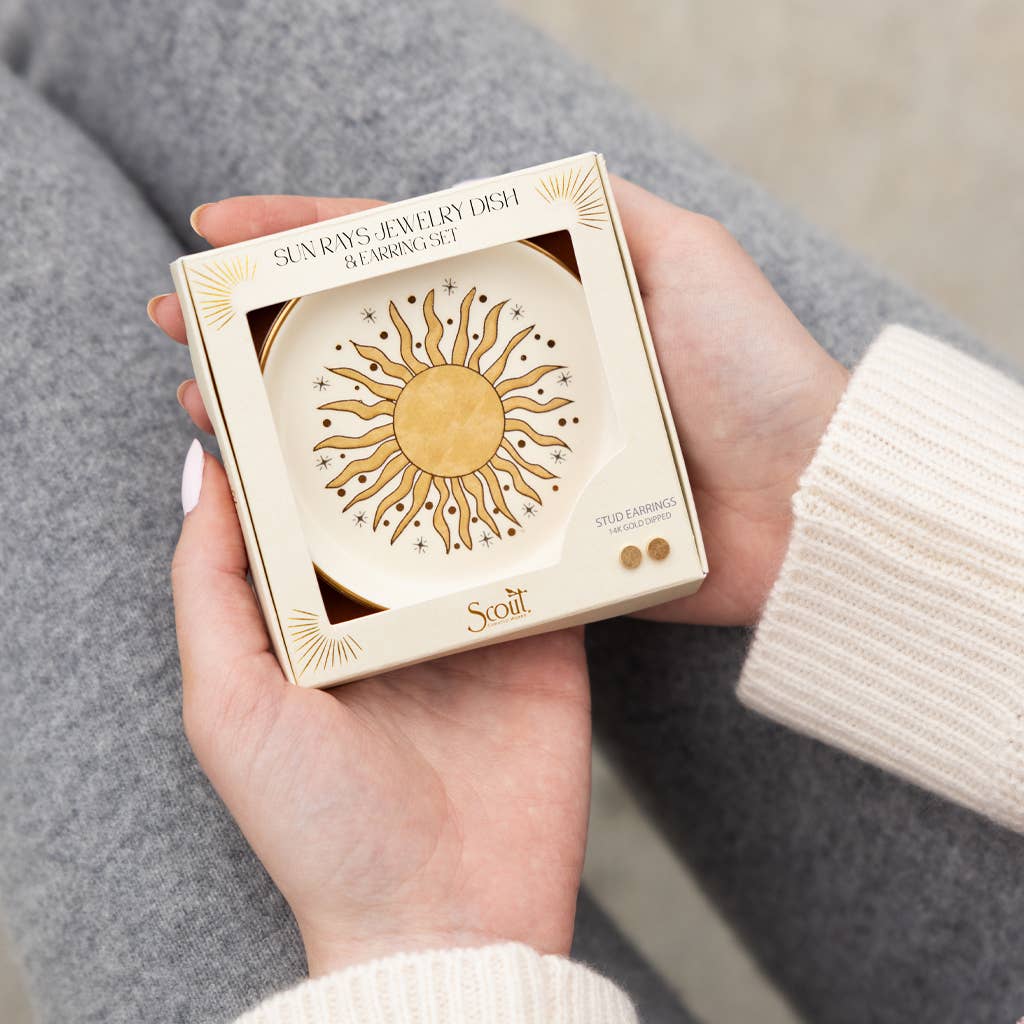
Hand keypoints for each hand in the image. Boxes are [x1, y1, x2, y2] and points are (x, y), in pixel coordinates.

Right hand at [154, 183, 846, 628]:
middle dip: (269, 337)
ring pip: (380, 431)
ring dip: (291, 422)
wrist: (808, 506)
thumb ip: (611, 213)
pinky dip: (362, 506)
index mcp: (535, 306)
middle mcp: (508, 378)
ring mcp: (510, 455)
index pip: (403, 256)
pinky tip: (296, 503)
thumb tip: (534, 176)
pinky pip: (429, 511)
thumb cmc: (758, 376)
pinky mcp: (527, 527)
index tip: (218, 236)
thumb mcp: (689, 259)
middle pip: (368, 345)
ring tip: (207, 415)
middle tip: (180, 337)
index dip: (307, 239)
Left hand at [154, 198, 590, 977]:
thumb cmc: (319, 823)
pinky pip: (545, 555)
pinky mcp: (542, 637)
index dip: (289, 432)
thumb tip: (204, 471)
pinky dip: (547, 504)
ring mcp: (472, 616)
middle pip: (393, 494)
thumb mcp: (227, 703)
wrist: (446, 915)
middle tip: (394, 333)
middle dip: (392, 420)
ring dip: (474, 448)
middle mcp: (392, 607)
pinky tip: (550, 439)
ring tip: (477, 364)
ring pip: (471, 510)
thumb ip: (212, 587)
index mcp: (316, 616)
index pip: (301, 503)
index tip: (284, 352)